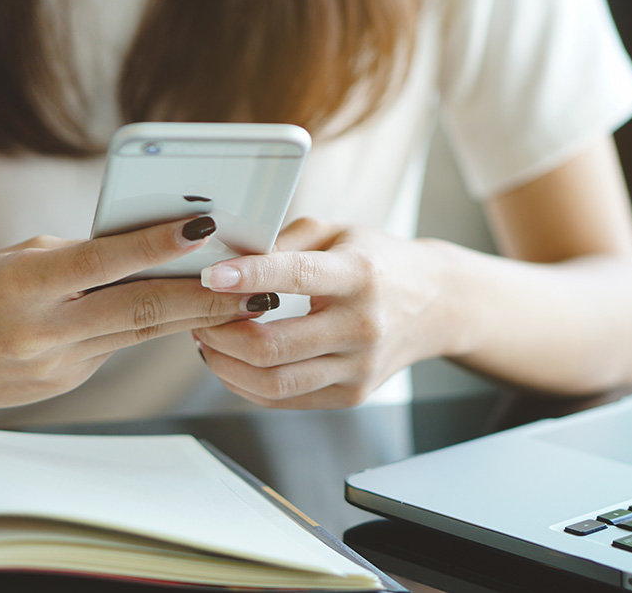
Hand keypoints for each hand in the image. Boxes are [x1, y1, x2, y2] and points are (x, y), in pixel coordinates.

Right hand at [0, 217, 279, 416]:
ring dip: (193, 318)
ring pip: (138, 334)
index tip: (206, 225)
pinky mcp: (62, 384)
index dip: (158, 245)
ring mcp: (55, 365)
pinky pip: (114, 349)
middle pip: (140, 311)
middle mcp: (42, 331)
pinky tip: (183, 316)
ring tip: (242, 302)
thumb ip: (74, 259)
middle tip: (257, 282)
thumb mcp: (9, 262)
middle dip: (205, 297)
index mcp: (22, 286)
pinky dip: (149, 330)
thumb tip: (138, 252)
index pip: (104, 262)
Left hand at [193, 217, 453, 408]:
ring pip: (273, 382)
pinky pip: (283, 400)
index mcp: (359, 275)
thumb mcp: (336, 232)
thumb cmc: (376, 260)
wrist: (435, 303)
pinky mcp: (351, 396)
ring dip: (225, 364)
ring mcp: (358, 368)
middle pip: (273, 346)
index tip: (208, 273)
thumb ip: (283, 242)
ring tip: (207, 339)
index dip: (247, 276)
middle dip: (220, 333)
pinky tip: (230, 362)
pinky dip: (244, 384)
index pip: (296, 277)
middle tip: (196, 315)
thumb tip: (226, 258)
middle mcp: (361, 326)